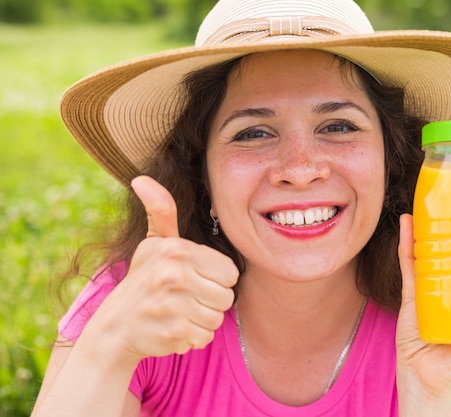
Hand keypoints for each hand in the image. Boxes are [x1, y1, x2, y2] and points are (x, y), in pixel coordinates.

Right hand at [83, 176, 238, 363]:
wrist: (114, 328)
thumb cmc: (143, 280)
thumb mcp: (153, 244)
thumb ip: (161, 212)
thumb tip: (142, 179)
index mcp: (176, 250)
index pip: (230, 272)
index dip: (215, 278)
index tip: (192, 279)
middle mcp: (174, 274)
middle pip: (227, 297)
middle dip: (209, 301)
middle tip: (183, 298)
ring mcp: (172, 305)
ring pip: (217, 318)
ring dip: (201, 320)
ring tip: (178, 312)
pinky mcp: (173, 332)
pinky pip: (204, 337)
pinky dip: (192, 337)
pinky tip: (172, 328)